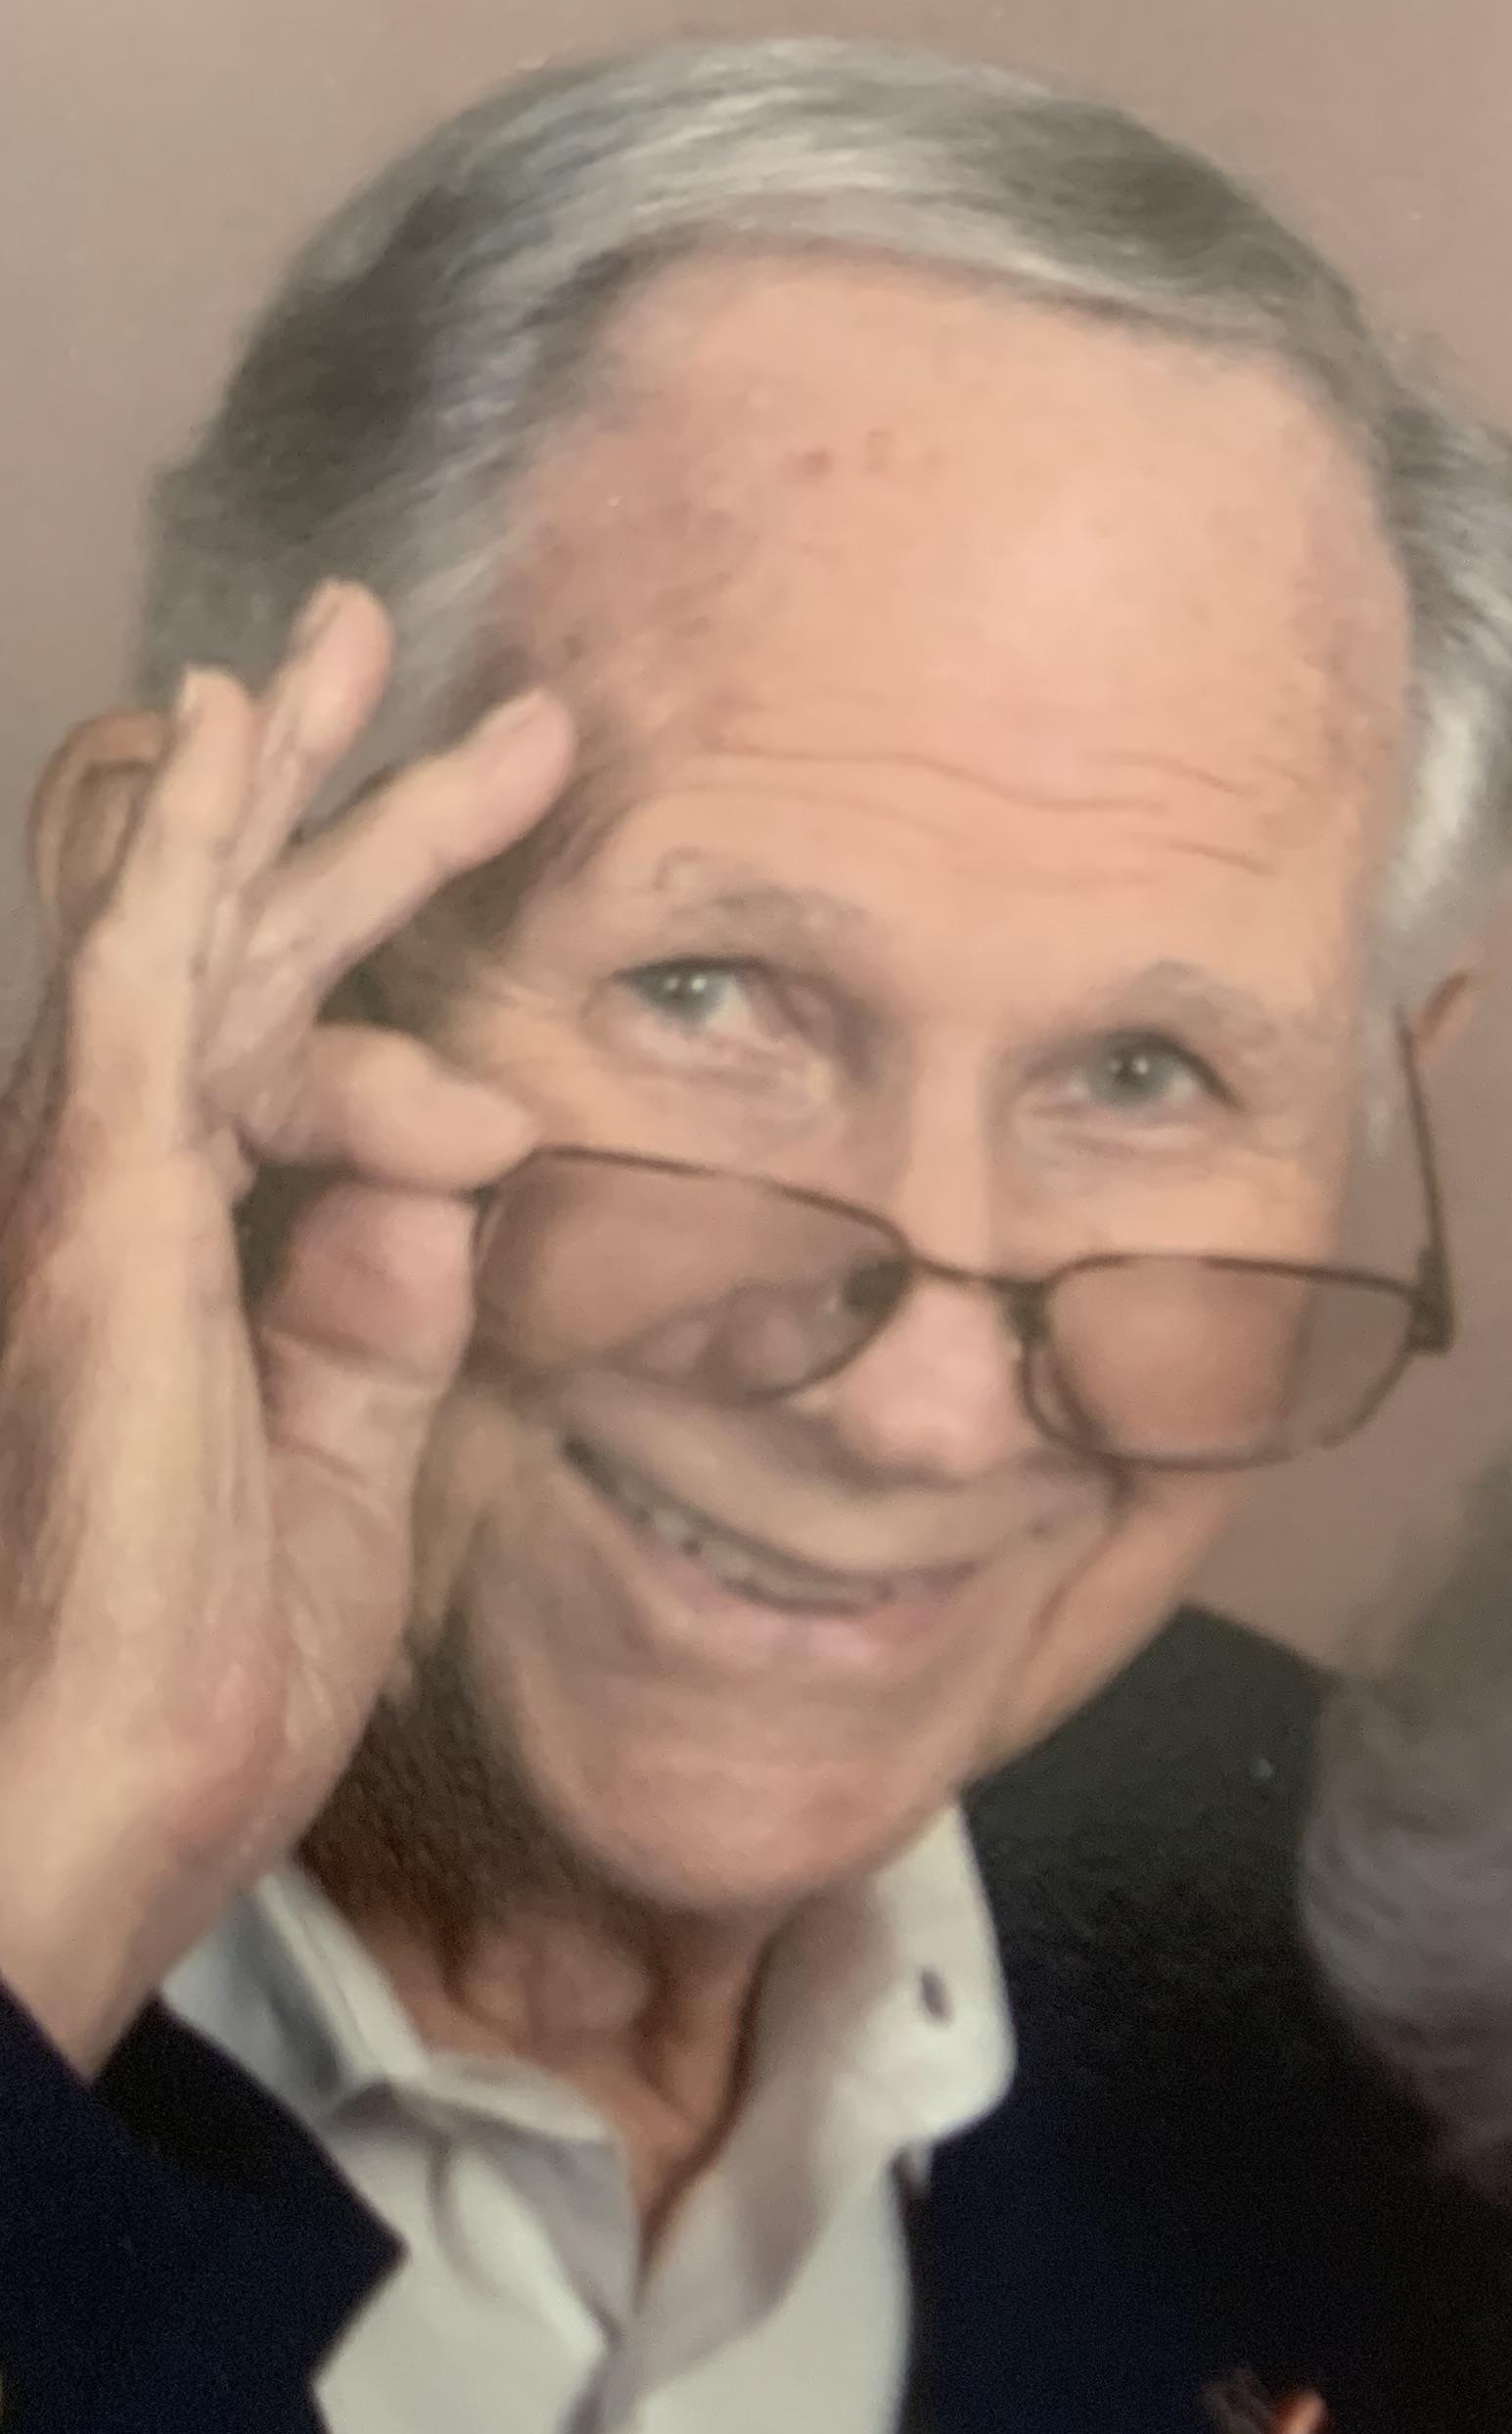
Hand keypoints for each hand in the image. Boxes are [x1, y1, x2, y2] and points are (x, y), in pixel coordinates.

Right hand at [0, 586, 571, 2070]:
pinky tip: (225, 738)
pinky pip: (143, 986)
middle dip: (354, 821)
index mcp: (171, 1264)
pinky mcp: (93, 1211)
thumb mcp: (341, 1472)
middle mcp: (109, 1199)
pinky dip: (185, 855)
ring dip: (272, 786)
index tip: (502, 875)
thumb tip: (446, 1189)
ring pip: (188, 931)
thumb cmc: (199, 1670)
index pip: (282, 1054)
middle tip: (467, 696)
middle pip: (246, 960)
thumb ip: (375, 1324)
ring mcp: (87, 1193)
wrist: (109, 1784)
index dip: (383, 954)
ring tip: (335, 649)